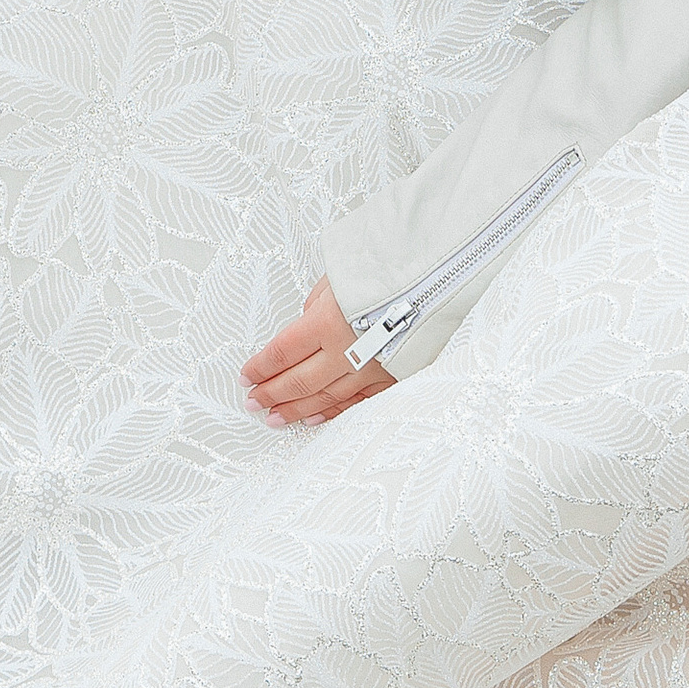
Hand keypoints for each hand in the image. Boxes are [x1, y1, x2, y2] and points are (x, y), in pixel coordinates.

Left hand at [241, 275, 394, 425]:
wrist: (441, 276)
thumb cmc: (390, 268)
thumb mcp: (339, 276)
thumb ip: (318, 304)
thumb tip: (307, 321)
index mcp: (328, 322)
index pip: (283, 352)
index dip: (261, 367)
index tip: (247, 376)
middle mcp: (347, 351)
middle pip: (299, 381)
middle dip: (272, 393)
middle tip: (253, 402)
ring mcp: (371, 369)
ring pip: (325, 398)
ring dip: (296, 410)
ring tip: (275, 418)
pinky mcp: (393, 378)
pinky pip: (357, 402)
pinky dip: (333, 413)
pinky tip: (315, 419)